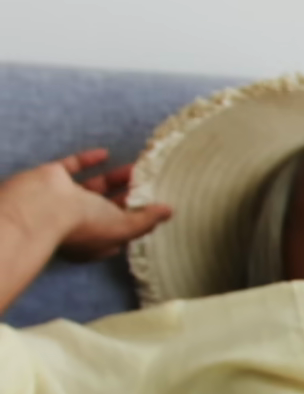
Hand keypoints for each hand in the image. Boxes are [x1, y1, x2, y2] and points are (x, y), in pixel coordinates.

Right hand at [1, 150, 171, 262]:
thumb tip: (169, 211)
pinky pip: (74, 167)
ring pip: (95, 187)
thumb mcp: (123, 228)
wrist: (44, 206)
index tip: (153, 209)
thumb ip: (146, 220)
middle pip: (110, 208)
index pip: (119, 233)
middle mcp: (80, 223)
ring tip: (138, 166)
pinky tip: (106, 152)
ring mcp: (66, 200)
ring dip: (115, 177)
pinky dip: (89, 160)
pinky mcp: (56, 179)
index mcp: (95, 241)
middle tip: (150, 182)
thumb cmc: (84, 225)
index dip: (135, 223)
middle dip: (130, 196)